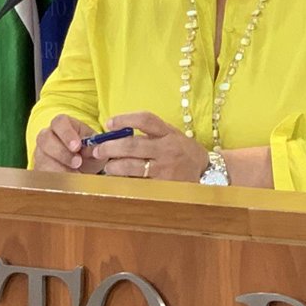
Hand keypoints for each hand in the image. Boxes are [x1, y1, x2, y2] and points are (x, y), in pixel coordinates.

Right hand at [32, 114, 104, 173]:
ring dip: (60, 168)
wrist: (82, 168)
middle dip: (62, 152)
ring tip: (76, 174)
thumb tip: (93, 150)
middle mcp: (47, 135)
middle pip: (46, 139)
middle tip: (77, 162)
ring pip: (42, 158)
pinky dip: (56, 178)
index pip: (59, 122)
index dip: (67, 133)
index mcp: (63, 124)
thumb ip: (93, 147)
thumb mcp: (94, 147)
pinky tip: (69, 181)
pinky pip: (42, 173)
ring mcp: (40, 152)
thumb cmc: (88, 152)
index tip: (77, 146)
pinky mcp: (38, 167)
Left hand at [89, 111, 207, 181]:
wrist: (207, 172)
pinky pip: (138, 183)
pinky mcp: (163, 186)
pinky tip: (118, 181)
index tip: (109, 122)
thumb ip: (150, 132)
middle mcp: (166, 149)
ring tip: (107, 167)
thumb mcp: (172, 135)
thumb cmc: (183, 151)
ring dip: (114, 166)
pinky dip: (125, 181)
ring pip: (132, 167)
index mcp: (168, 133)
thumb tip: (117, 133)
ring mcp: (164, 169)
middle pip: (133, 145)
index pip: (146, 119)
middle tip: (97, 150)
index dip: (125, 119)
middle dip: (110, 147)